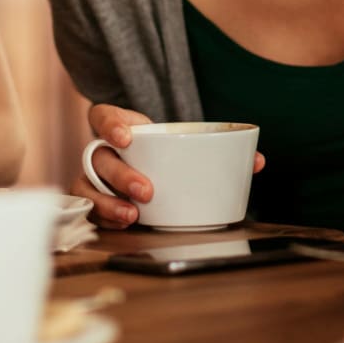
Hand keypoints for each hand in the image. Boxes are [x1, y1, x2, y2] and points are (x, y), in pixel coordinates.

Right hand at [73, 104, 265, 228]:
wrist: (150, 162)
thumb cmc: (166, 151)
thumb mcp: (184, 142)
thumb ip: (218, 149)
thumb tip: (256, 161)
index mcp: (120, 126)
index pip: (101, 116)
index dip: (110, 125)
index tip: (127, 137)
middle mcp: (102, 150)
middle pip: (98, 158)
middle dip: (121, 176)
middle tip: (147, 190)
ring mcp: (95, 176)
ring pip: (86, 187)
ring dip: (107, 203)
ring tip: (133, 215)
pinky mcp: (95, 200)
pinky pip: (88, 210)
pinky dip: (104, 219)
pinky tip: (123, 226)